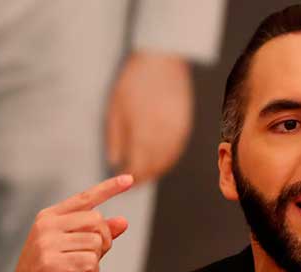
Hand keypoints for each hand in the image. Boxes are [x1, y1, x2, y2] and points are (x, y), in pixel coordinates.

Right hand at [0, 175, 133, 271]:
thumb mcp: (75, 252)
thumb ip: (97, 236)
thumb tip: (122, 221)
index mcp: (50, 218)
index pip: (85, 198)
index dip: (109, 188)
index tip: (129, 178)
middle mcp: (47, 225)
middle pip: (97, 221)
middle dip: (102, 243)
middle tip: (87, 260)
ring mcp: (47, 242)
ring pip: (95, 243)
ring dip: (93, 262)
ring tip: (74, 271)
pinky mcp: (51, 261)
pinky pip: (90, 261)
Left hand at [106, 52, 192, 183]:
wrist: (162, 60)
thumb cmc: (133, 82)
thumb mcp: (115, 109)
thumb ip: (115, 138)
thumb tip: (114, 161)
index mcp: (143, 134)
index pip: (138, 167)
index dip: (131, 178)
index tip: (123, 182)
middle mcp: (163, 137)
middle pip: (154, 168)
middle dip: (143, 177)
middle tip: (133, 182)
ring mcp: (177, 133)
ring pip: (167, 161)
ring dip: (156, 170)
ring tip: (145, 173)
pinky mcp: (185, 126)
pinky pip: (177, 150)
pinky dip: (168, 159)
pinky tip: (160, 159)